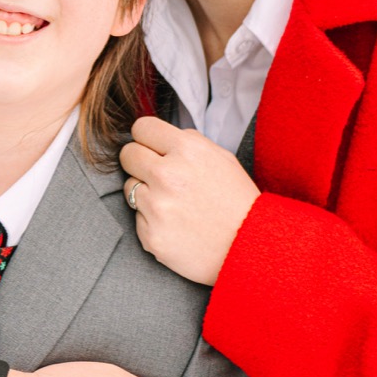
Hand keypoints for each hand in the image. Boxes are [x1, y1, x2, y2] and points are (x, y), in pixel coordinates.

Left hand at [119, 117, 258, 285]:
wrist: (249, 249)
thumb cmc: (238, 202)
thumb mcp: (223, 159)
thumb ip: (190, 143)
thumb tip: (162, 137)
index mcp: (187, 150)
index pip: (142, 128)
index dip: (147, 138)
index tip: (151, 147)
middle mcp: (167, 175)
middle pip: (127, 155)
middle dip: (139, 162)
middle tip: (156, 175)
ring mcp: (156, 207)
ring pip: (130, 187)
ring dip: (146, 193)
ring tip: (174, 204)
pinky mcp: (150, 235)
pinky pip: (138, 218)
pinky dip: (152, 221)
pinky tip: (176, 226)